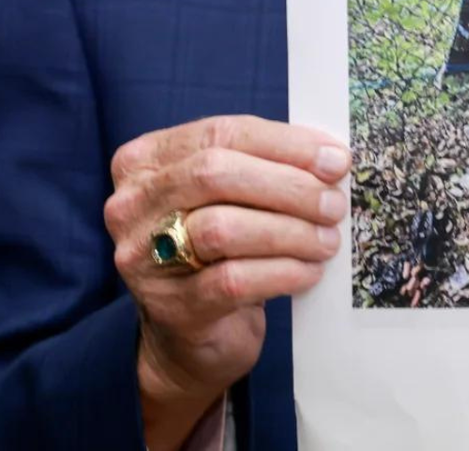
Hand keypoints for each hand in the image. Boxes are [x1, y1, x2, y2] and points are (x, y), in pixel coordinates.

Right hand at [104, 116, 350, 449]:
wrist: (191, 335)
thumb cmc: (220, 251)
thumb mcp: (232, 198)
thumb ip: (265, 168)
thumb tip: (331, 158)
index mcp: (145, 161)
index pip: (220, 133)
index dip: (285, 143)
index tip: (336, 159)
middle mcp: (132, 204)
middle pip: (215, 174)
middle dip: (289, 186)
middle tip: (333, 205)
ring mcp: (144, 257)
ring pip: (223, 228)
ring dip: (291, 231)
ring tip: (327, 241)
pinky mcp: (171, 305)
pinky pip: (234, 280)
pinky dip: (283, 272)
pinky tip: (310, 272)